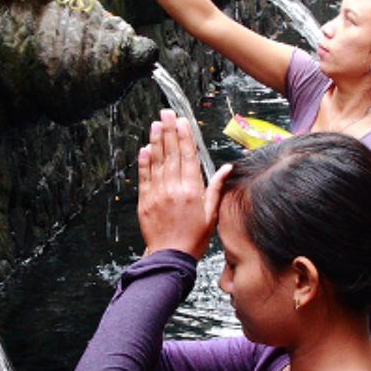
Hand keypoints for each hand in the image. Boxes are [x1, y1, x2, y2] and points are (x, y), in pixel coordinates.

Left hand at [138, 110, 225, 258]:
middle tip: (166, 112)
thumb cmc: (194, 238)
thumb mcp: (212, 214)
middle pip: (172, 153)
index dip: (185, 137)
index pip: (189, 156)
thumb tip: (226, 168)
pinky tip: (144, 148)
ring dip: (156, 141)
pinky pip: (144, 177)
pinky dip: (144, 162)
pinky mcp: (145, 201)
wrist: (170, 257)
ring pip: (157, 161)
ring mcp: (157, 193)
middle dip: (169, 130)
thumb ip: (216, 188)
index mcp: (192, 190)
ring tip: (155, 123)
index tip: (182, 121)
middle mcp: (174, 188)